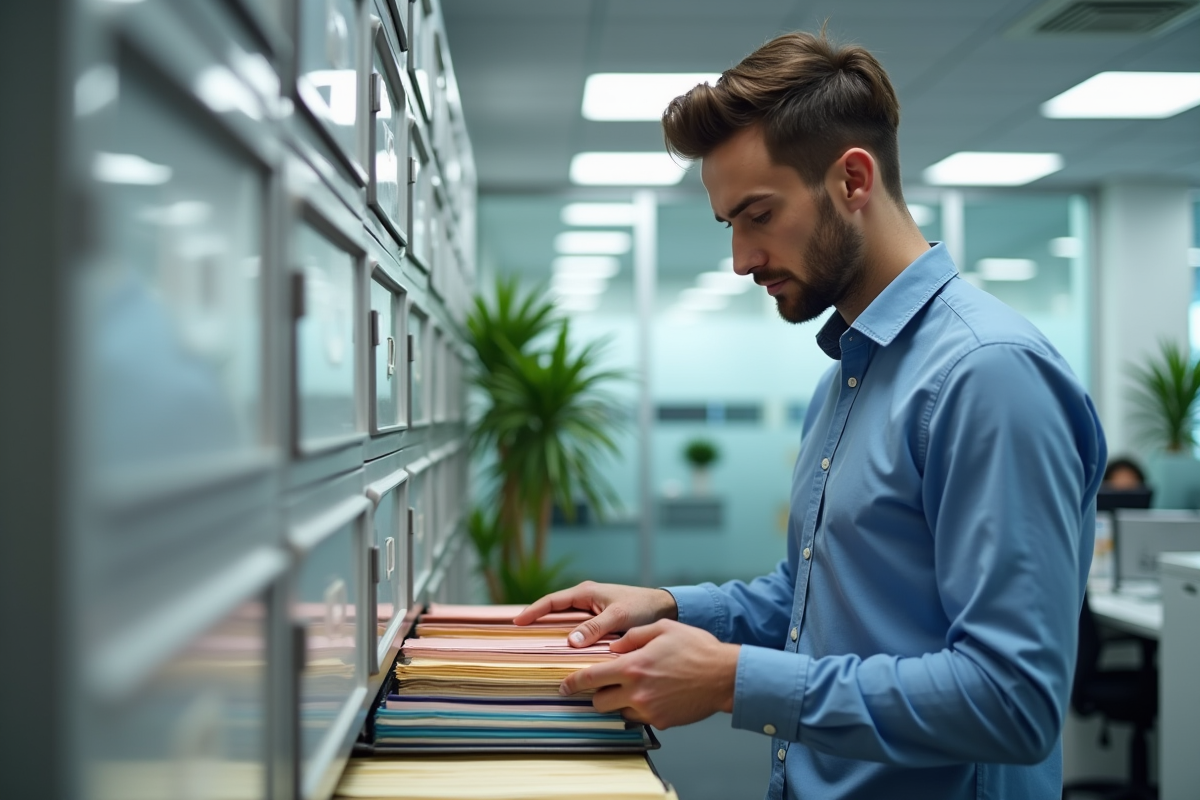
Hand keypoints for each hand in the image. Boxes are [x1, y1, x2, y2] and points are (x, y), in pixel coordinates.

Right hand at [513, 581, 677, 646]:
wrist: (664, 608)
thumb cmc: (642, 607)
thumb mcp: (618, 617)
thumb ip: (595, 628)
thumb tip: (570, 642)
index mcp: (586, 593)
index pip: (552, 601)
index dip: (533, 611)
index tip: (517, 623)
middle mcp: (585, 600)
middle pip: (554, 611)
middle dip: (537, 622)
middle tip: (518, 637)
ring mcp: (591, 611)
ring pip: (565, 622)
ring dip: (552, 632)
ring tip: (535, 647)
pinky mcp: (598, 622)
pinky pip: (577, 630)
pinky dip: (568, 639)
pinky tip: (563, 653)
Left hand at [559, 619, 739, 729]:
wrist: (723, 675)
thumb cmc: (696, 648)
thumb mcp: (662, 629)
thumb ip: (633, 637)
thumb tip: (613, 646)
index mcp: (632, 667)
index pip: (590, 678)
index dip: (573, 683)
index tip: (564, 687)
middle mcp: (636, 691)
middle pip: (598, 702)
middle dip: (597, 694)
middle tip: (604, 685)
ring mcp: (648, 709)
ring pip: (618, 712)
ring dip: (619, 702)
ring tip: (634, 688)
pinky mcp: (661, 721)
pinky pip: (639, 718)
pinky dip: (640, 709)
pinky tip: (654, 695)